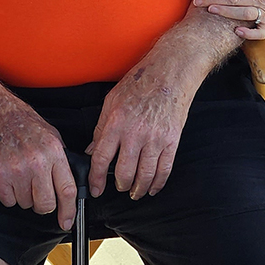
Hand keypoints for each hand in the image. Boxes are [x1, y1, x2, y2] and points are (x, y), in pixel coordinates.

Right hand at [0, 104, 76, 229]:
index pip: (67, 189)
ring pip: (25, 203)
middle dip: (42, 206)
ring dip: (23, 196)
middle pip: (46, 203)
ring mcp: (17, 169)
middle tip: (37, 196)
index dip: (69, 210)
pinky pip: (7, 200)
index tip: (67, 221)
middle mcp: (37, 162)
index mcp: (54, 151)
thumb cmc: (20, 121)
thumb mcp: (50, 134)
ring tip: (19, 176)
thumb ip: (60, 158)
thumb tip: (68, 180)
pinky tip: (7, 178)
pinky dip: (7, 194)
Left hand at [86, 65, 191, 199]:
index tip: (95, 189)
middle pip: (124, 172)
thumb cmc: (140, 82)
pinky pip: (165, 169)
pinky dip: (158, 183)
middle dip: (120, 185)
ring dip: (138, 188)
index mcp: (116, 122)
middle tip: (118, 187)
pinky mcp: (172, 140)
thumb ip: (101, 128)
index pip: (101, 158)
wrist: (170, 73)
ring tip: (135, 192)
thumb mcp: (111, 100)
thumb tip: (92, 151)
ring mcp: (155, 138)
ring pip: (145, 175)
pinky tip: (153, 187)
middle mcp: (135, 133)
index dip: (96, 179)